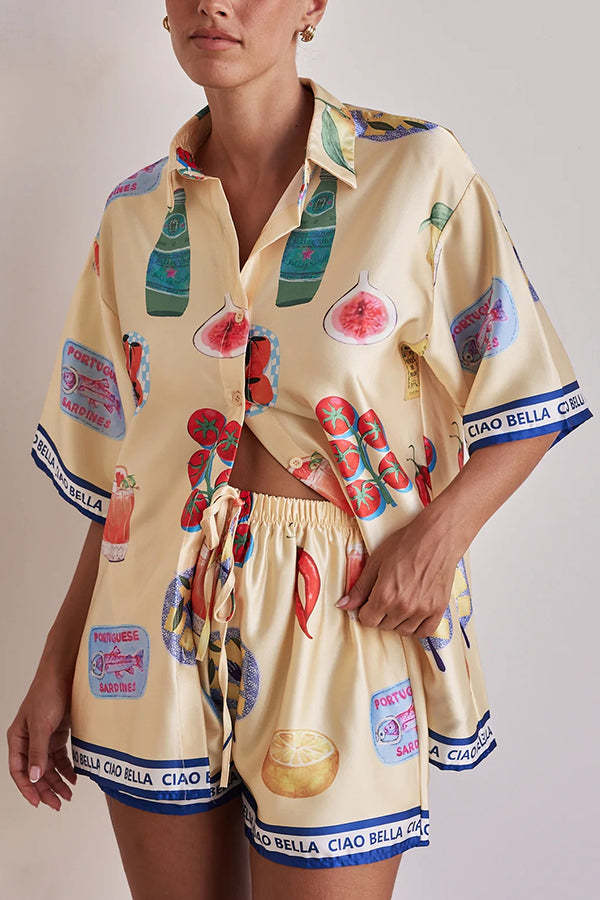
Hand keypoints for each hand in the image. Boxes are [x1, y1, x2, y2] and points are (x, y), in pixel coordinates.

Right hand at [6, 670, 76, 809]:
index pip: (19, 771)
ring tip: (69, 795)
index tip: (39, 803)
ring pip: (49, 766)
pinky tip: (75, 777)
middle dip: (46, 789)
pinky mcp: (59, 733)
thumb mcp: (42, 725)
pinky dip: (67, 768)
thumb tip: (35, 778)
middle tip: (58, 804)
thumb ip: (38, 752)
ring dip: (58, 781)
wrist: (66, 674)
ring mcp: (44, 737)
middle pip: (36, 772)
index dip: (28, 788)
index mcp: (17, 739)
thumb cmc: (47, 694)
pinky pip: (61, 757)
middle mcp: (29, 740)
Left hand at [336, 512, 459, 636]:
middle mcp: (403, 607)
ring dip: (397, 620)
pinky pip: (424, 632)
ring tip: (400, 602)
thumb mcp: (376, 562)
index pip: (367, 620)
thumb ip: (360, 587)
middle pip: (383, 626)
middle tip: (387, 596)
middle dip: (380, 614)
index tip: (370, 600)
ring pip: (402, 631)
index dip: (365, 610)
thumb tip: (343, 605)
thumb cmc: (405, 544)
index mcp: (385, 596)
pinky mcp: (438, 610)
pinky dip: (417, 627)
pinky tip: (413, 613)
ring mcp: (422, 610)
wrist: (437, 538)